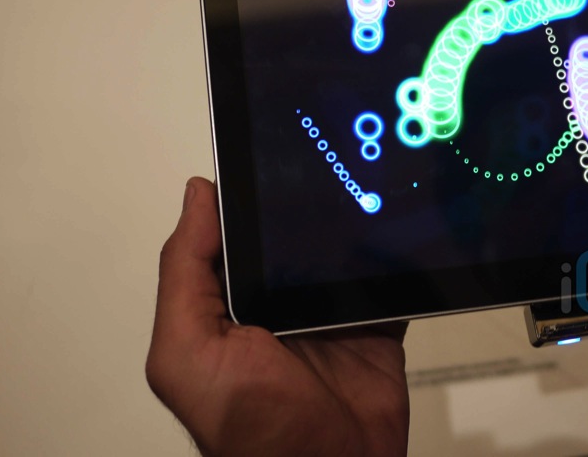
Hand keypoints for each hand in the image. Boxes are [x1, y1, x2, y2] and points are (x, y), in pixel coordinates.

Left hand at [146, 178, 409, 455]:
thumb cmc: (251, 433)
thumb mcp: (189, 354)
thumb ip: (185, 275)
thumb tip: (198, 197)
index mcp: (226, 306)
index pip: (230, 235)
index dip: (243, 198)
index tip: (264, 159)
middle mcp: (275, 306)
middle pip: (290, 236)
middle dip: (305, 205)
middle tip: (327, 167)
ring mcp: (327, 315)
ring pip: (341, 252)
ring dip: (355, 228)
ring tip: (369, 187)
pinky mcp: (372, 326)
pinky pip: (385, 280)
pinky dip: (397, 260)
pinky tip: (401, 233)